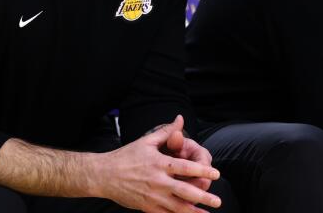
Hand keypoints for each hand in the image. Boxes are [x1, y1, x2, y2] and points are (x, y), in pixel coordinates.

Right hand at [97, 115, 220, 212]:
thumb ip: (166, 132)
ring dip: (194, 212)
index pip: (185, 167)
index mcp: (159, 163)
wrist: (104, 175)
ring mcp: (152, 196)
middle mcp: (158, 181)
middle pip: (185, 190)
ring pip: (177, 207)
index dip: (202, 170)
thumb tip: (180, 119)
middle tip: (218, 200)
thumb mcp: (146, 141)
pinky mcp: (147, 207)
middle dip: (203, 196)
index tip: (216, 173)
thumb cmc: (126, 156)